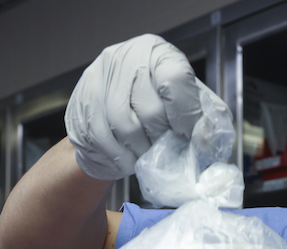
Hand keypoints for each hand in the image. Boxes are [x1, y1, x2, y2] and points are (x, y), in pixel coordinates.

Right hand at [65, 34, 208, 180]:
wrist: (116, 112)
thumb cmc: (157, 106)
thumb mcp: (188, 104)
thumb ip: (205, 119)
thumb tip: (205, 142)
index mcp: (158, 52)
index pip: (175, 79)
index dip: (185, 114)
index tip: (187, 134)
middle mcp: (126, 58)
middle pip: (149, 109)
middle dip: (161, 138)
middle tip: (165, 149)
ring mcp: (99, 77)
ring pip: (124, 126)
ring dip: (140, 151)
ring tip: (147, 157)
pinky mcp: (81, 100)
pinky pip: (102, 137)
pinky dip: (119, 156)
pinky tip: (128, 159)